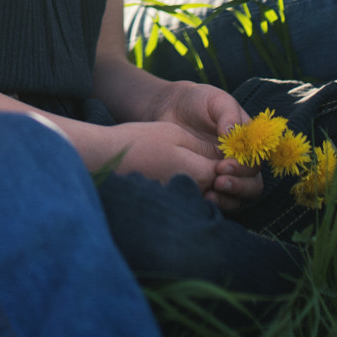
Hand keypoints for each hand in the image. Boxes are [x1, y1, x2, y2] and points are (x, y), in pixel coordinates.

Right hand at [88, 118, 221, 189]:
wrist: (105, 157)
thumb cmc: (140, 141)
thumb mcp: (175, 134)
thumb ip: (203, 147)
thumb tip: (222, 157)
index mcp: (199, 172)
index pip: (228, 171)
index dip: (230, 160)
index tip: (223, 149)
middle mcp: (193, 191)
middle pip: (220, 188)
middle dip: (225, 177)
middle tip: (216, 160)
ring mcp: (181, 199)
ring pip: (206, 194)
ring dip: (210, 184)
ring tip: (198, 166)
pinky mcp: (170, 201)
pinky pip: (190, 198)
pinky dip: (193, 189)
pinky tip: (182, 174)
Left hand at [149, 79, 262, 208]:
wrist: (171, 109)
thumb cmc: (198, 101)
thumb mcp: (216, 100)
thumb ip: (228, 114)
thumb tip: (233, 134)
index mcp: (248, 140)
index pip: (257, 160)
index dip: (245, 166)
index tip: (224, 164)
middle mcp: (241, 159)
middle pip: (253, 182)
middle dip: (240, 184)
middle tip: (218, 179)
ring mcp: (225, 173)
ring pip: (240, 195)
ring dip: (230, 196)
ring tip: (211, 192)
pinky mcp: (209, 181)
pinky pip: (221, 199)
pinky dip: (217, 202)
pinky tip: (203, 197)